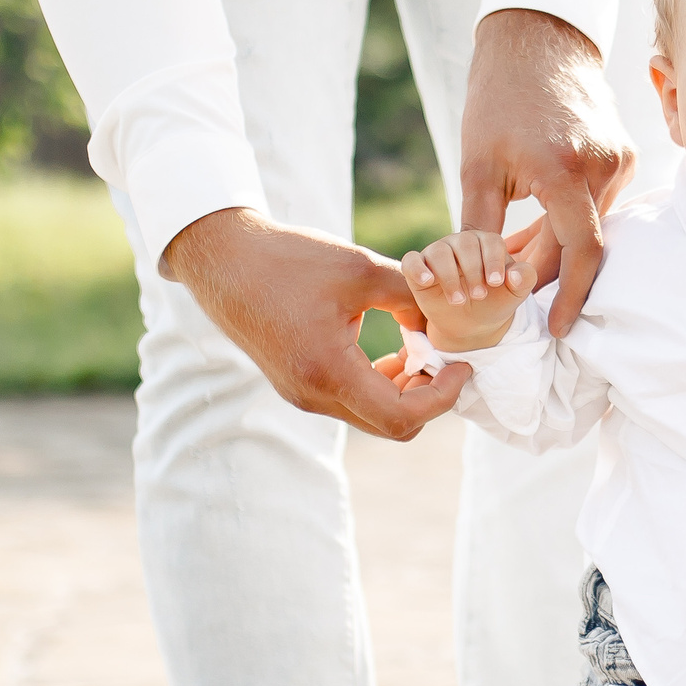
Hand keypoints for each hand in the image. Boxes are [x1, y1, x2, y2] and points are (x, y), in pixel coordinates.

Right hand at [164, 208, 470, 439]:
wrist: (223, 260)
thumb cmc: (288, 258)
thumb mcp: (360, 269)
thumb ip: (411, 296)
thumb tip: (444, 323)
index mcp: (328, 370)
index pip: (402, 416)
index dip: (442, 397)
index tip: (462, 365)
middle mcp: (313, 395)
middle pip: (391, 426)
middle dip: (427, 397)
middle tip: (446, 359)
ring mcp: (301, 395)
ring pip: (371, 416)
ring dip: (403, 392)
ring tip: (419, 349)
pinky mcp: (296, 386)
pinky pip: (350, 402)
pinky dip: (378, 385)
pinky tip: (389, 350)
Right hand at [402, 230, 534, 353]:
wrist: (472, 324)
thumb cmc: (494, 302)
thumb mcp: (515, 294)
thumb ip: (524, 279)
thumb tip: (515, 274)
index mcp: (486, 242)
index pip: (490, 240)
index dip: (493, 260)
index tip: (496, 283)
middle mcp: (460, 242)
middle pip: (464, 243)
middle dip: (473, 270)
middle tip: (479, 296)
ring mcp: (437, 253)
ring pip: (439, 251)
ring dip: (449, 277)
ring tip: (458, 301)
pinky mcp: (417, 269)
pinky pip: (411, 261)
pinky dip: (417, 269)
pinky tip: (427, 281)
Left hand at [460, 9, 634, 339]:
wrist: (538, 39)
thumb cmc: (498, 99)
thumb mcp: (477, 165)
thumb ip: (479, 226)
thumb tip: (477, 283)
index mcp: (565, 172)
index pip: (579, 255)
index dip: (568, 298)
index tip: (553, 329)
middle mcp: (604, 167)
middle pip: (584, 245)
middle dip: (550, 274)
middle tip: (516, 296)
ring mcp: (619, 159)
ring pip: (591, 226)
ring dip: (557, 247)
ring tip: (515, 258)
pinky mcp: (623, 153)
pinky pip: (598, 204)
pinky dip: (570, 221)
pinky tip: (538, 227)